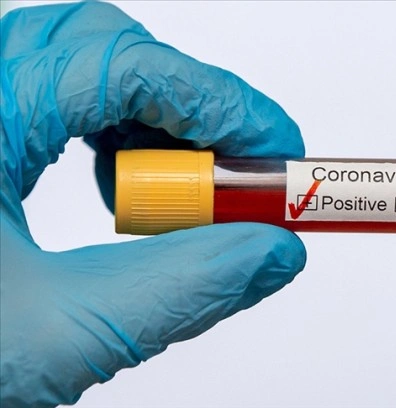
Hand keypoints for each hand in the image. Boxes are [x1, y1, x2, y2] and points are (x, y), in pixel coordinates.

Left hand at [1, 3, 305, 405]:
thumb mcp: (58, 336)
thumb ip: (183, 290)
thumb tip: (274, 254)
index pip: (123, 64)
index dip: (218, 101)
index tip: (276, 151)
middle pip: (104, 47)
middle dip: (188, 106)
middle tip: (237, 175)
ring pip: (81, 66)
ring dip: (151, 120)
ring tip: (177, 191)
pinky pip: (55, 99)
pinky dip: (108, 134)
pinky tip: (118, 189)